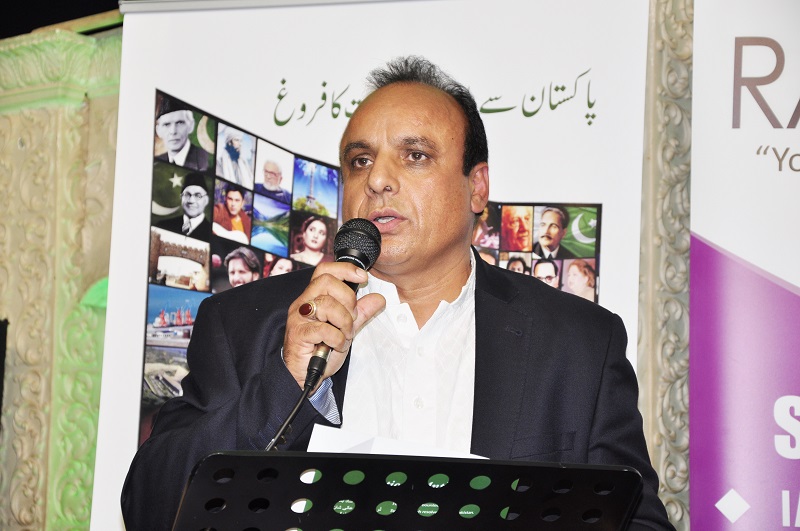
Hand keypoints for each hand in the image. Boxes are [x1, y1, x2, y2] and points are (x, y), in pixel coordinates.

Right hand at [283, 262, 384, 389]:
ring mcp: (299, 318)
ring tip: (345, 334)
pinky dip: (337, 338)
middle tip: (352, 316)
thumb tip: (378, 298)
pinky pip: (324, 329)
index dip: (345, 269)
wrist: (304, 375)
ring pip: (327, 304)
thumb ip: (361, 312)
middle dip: (347, 298)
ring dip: (344, 321)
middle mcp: (304, 303)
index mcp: (313, 297)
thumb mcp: (347, 328)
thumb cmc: (321, 349)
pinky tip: (337, 345)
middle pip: (326, 281)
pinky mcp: (299, 334)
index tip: (363, 277)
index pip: (325, 270)